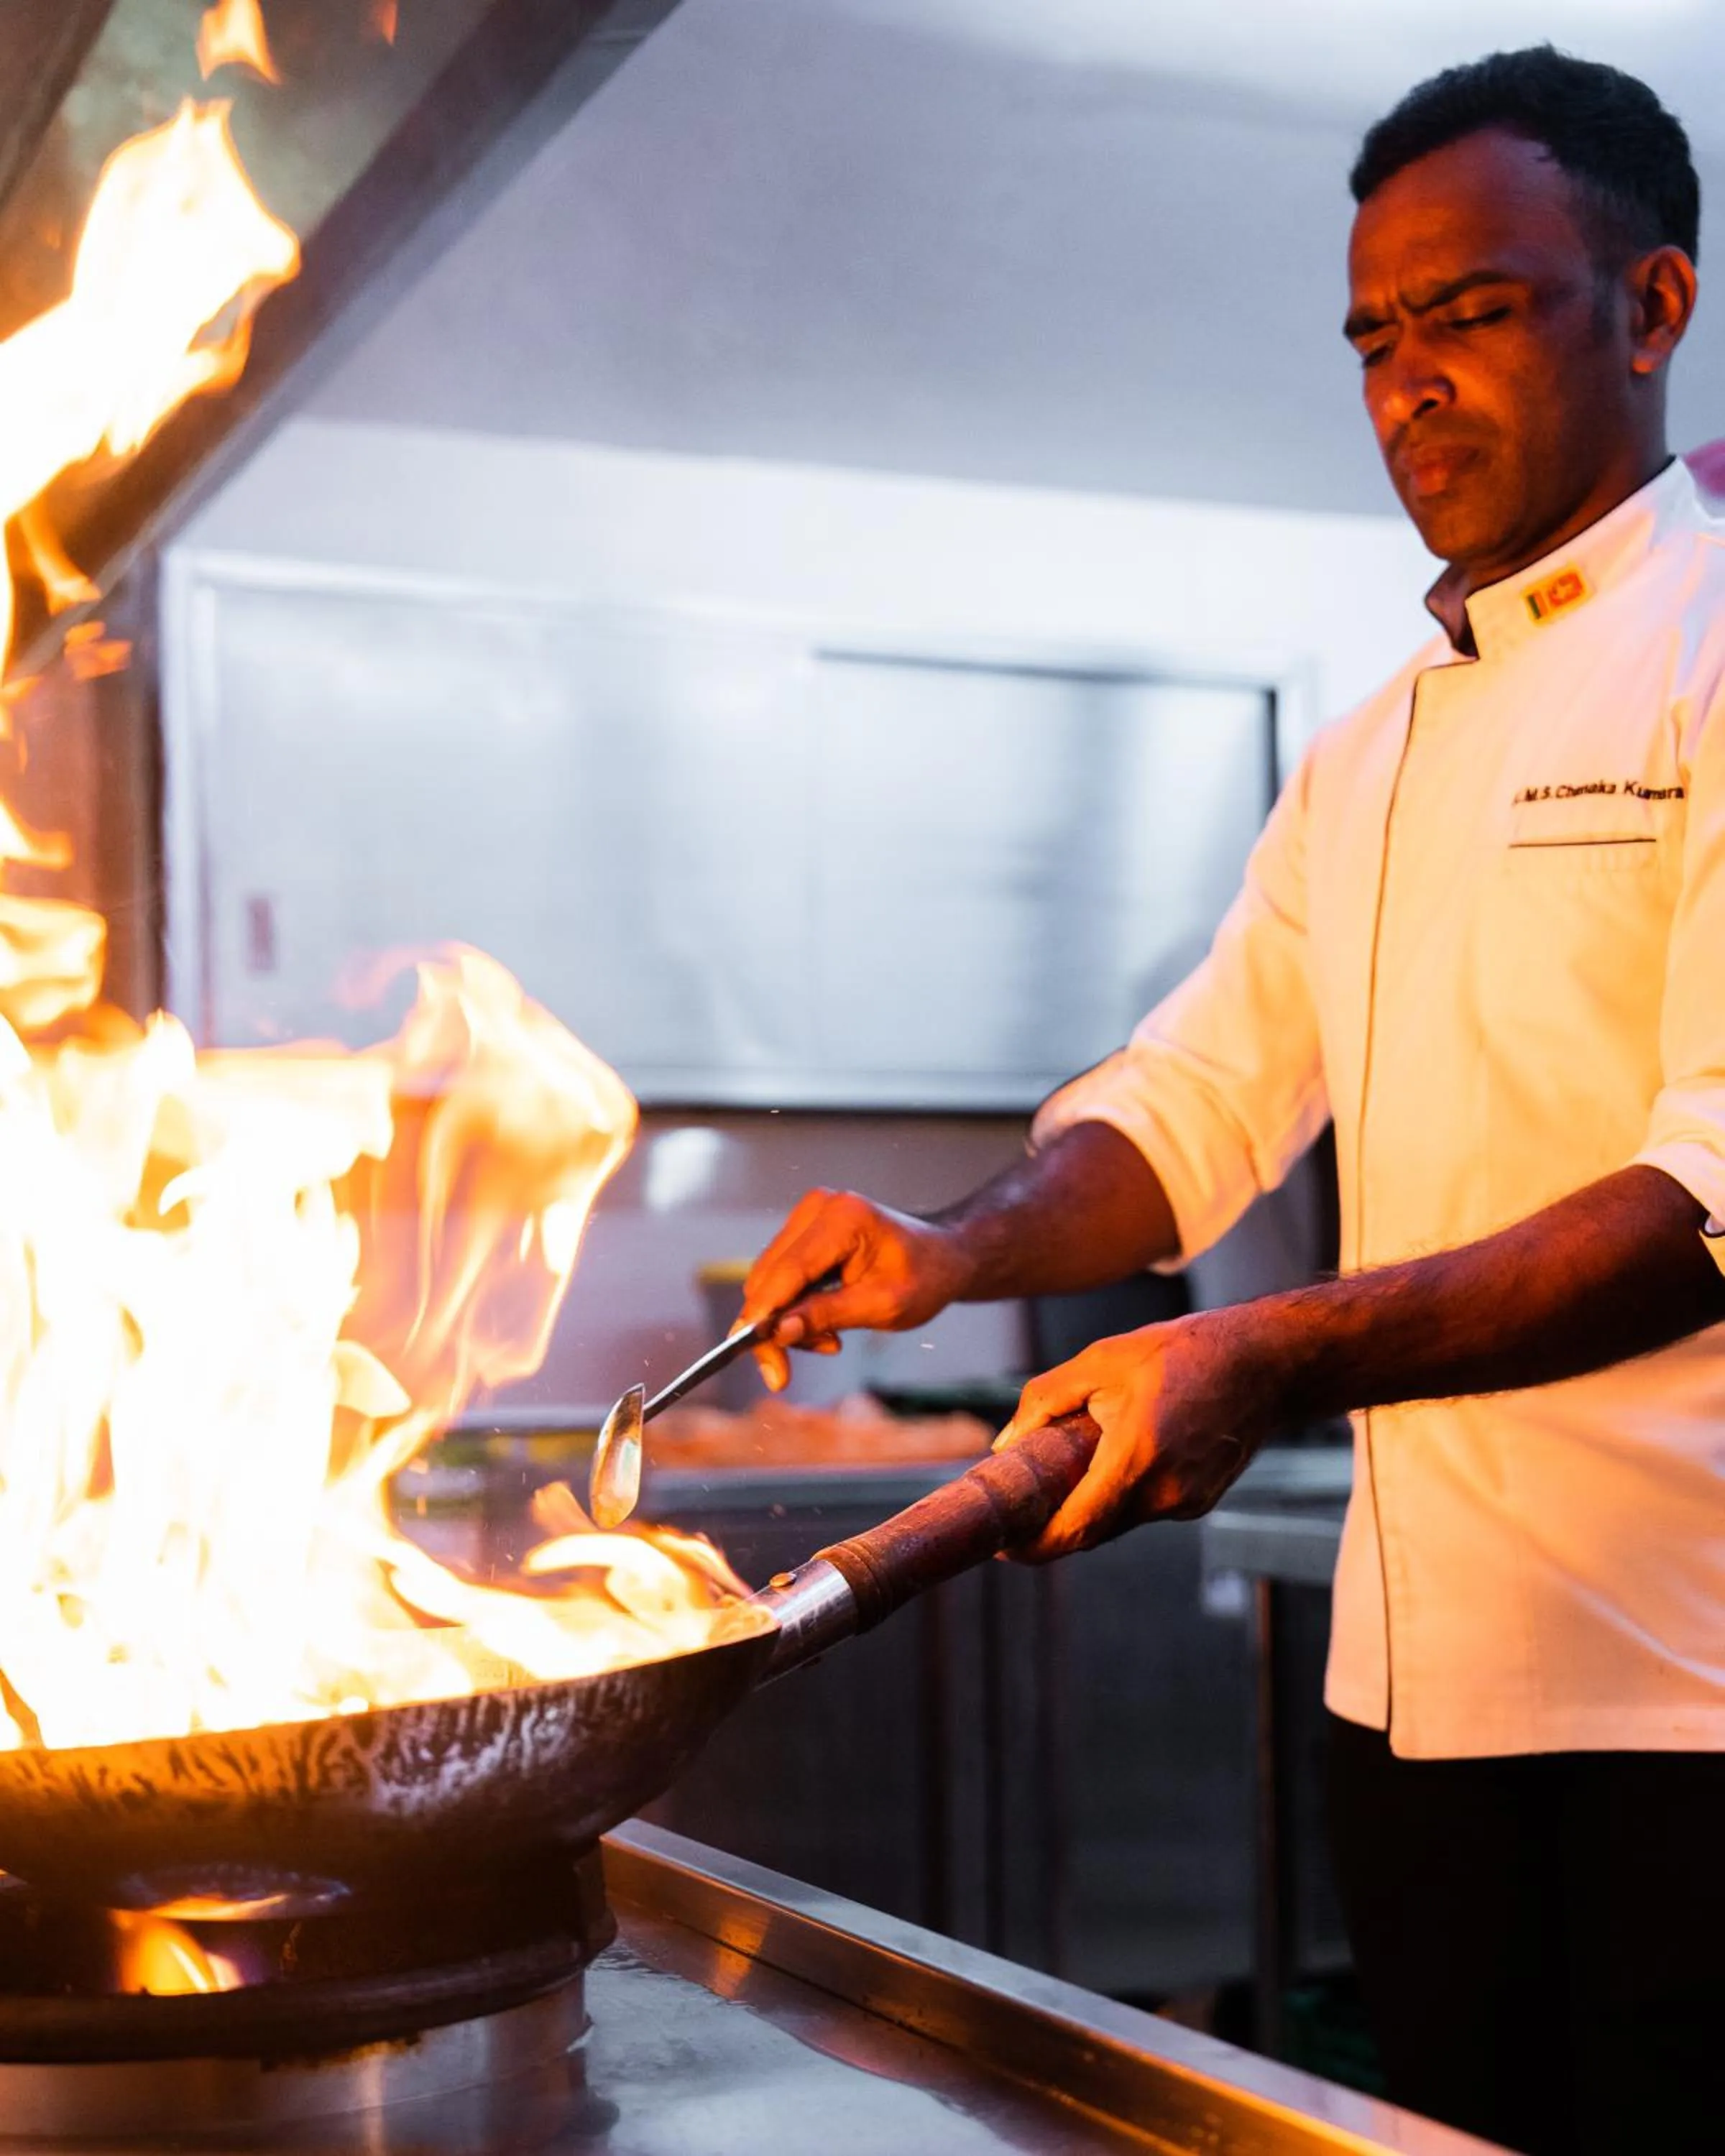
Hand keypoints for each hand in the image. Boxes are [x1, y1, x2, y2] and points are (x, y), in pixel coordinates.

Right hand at [742, 1188, 975, 1390]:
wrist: (941, 1257)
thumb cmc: (924, 1278)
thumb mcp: (882, 1306)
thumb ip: (827, 1315)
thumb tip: (777, 1331)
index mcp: (843, 1219)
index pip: (787, 1271)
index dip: (763, 1315)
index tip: (754, 1354)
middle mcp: (818, 1208)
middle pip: (767, 1277)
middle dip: (773, 1326)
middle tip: (789, 1368)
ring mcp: (808, 1216)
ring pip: (767, 1280)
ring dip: (784, 1320)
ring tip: (828, 1341)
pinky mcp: (804, 1230)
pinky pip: (778, 1276)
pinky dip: (791, 1307)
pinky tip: (821, 1324)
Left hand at [995, 1312, 1273, 1559]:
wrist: (1264, 1362)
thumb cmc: (1181, 1353)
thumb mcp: (1101, 1360)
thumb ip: (1046, 1400)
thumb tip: (1006, 1443)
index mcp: (1137, 1458)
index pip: (1075, 1528)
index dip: (1032, 1547)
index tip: (1000, 1547)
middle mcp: (1165, 1492)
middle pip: (1093, 1530)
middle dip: (1053, 1524)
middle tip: (1017, 1508)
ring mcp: (1187, 1502)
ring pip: (1119, 1519)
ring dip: (1088, 1505)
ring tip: (1063, 1469)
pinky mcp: (1200, 1501)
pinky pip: (1145, 1508)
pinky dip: (1120, 1495)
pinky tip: (1113, 1459)